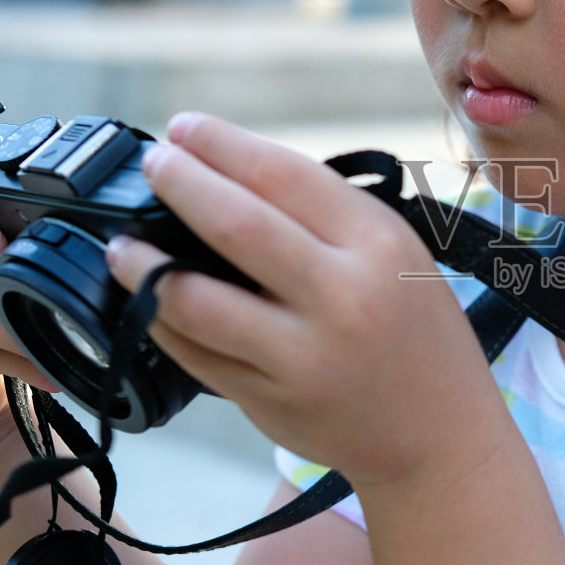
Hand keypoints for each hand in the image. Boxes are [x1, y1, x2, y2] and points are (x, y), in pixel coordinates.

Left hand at [104, 112, 508, 489]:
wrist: (441, 435)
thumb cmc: (415, 331)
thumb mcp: (398, 255)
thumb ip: (327, 219)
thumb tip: (230, 176)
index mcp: (378, 246)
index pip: (284, 175)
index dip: (222, 145)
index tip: (184, 129)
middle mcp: (342, 297)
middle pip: (236, 225)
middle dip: (180, 183)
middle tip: (153, 163)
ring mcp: (303, 355)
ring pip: (196, 300)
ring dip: (143, 264)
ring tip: (122, 243)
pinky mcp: (271, 402)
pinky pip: (195, 354)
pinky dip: (161, 320)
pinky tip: (147, 298)